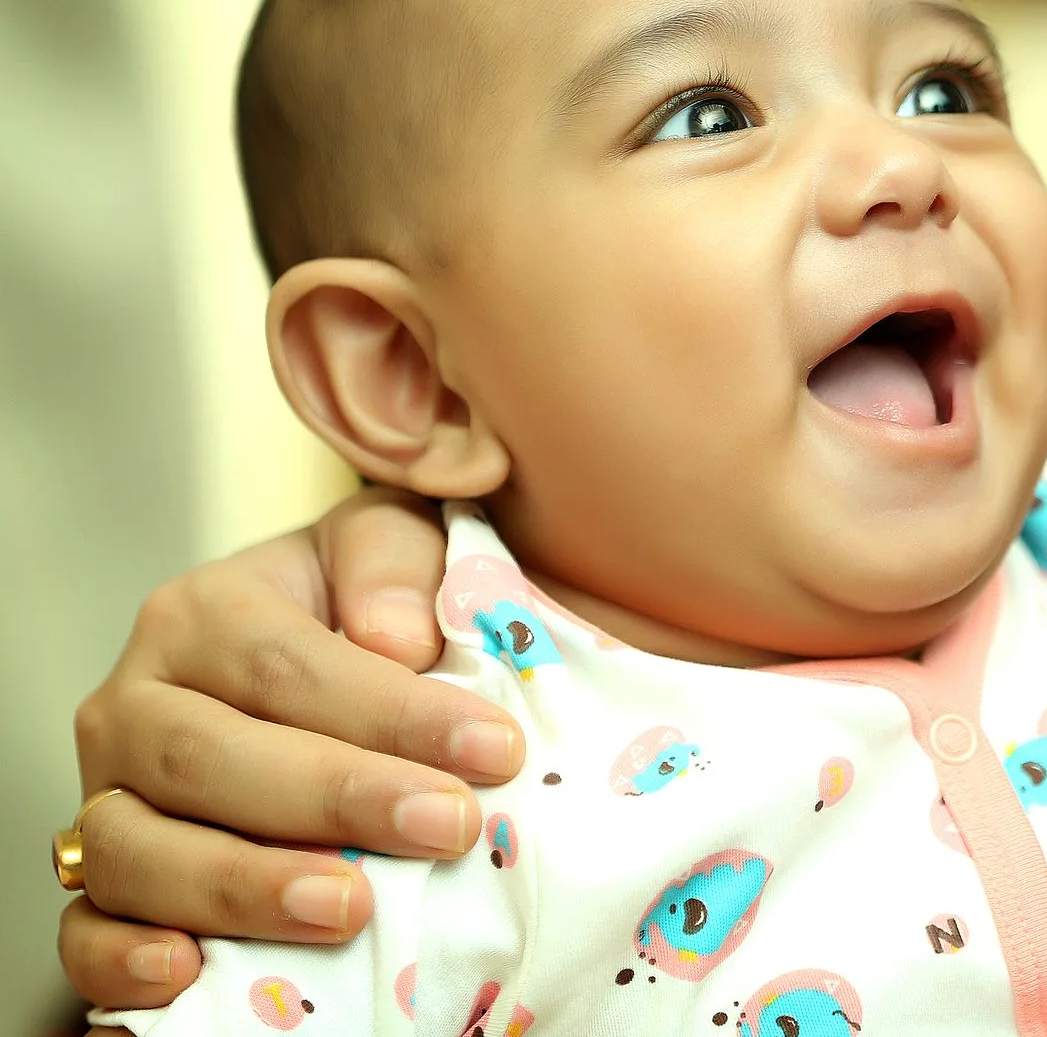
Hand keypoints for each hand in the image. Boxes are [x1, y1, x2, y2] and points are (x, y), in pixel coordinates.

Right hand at [59, 487, 518, 1013]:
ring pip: (138, 850)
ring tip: (350, 906)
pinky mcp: (103, 885)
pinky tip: (189, 969)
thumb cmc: (371, 609)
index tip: (496, 750)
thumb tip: (392, 635)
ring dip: (244, 886)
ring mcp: (108, 799)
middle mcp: (136, 705)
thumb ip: (397, 562)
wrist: (331, 673)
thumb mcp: (400, 544)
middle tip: (448, 827)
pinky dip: (123, 957)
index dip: (393, 713)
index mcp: (202, 614)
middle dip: (336, 799)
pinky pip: (84, 933)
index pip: (288, 667)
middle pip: (209, 758)